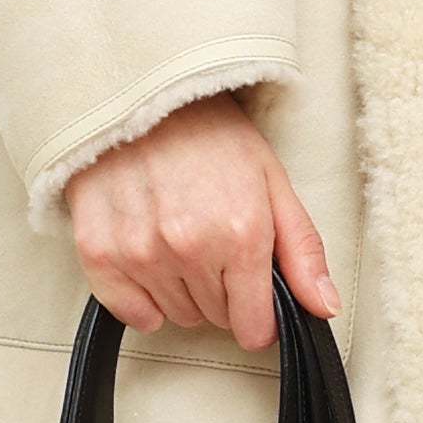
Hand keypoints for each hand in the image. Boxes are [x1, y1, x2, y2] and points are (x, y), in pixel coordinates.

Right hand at [64, 96, 339, 352]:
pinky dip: (142, 299)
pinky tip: (150, 259)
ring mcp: (139, 251)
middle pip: (216, 318)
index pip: (254, 326)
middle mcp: (188, 247)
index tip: (254, 297)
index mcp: (241, 232)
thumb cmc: (211, 135)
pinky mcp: (98, 252)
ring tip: (179, 234)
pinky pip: (132, 313)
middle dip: (223, 291)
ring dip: (183, 289)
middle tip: (213, 239)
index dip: (259, 316)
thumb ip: (303, 251)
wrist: (143, 96)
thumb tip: (323, 307)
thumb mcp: (272, 183)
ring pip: (176, 314)